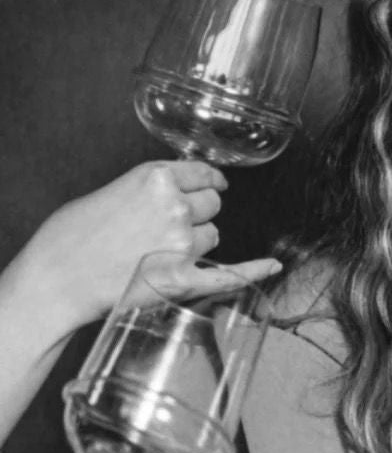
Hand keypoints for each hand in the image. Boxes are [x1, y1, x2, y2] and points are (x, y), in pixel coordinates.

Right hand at [3, 160, 279, 332]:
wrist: (56, 278)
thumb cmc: (73, 235)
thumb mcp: (114, 190)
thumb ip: (153, 189)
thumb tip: (181, 189)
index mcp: (156, 178)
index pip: (202, 174)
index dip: (208, 181)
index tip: (214, 184)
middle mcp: (175, 206)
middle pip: (212, 205)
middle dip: (197, 213)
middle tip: (167, 226)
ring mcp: (182, 243)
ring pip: (212, 235)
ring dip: (197, 241)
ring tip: (157, 252)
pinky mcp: (183, 278)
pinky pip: (229, 273)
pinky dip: (253, 271)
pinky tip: (274, 267)